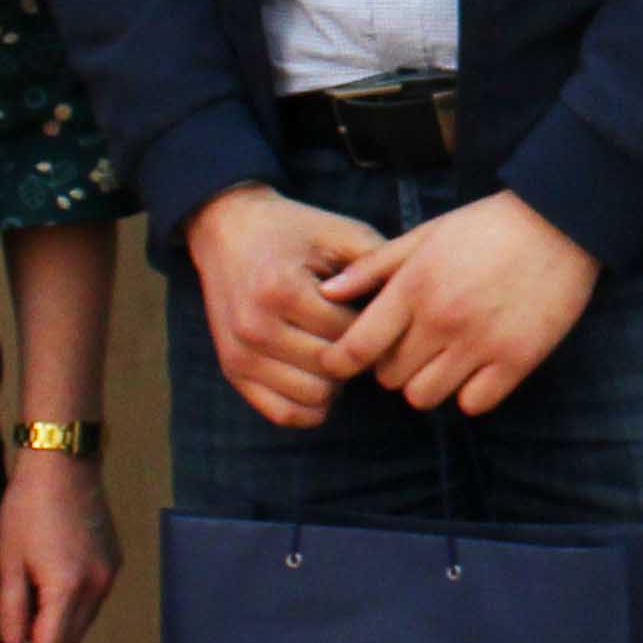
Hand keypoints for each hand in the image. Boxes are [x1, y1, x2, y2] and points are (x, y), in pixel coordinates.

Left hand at [0, 450, 118, 642]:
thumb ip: (10, 612)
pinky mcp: (114, 561)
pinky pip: (93, 601)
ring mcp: (110, 574)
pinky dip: (71, 608)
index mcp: (67, 588)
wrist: (64, 464)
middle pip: (68, 641)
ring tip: (28, 614)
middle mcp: (96, 586)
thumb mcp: (9, 562)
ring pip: (82, 623)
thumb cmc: (28, 508)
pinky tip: (49, 591)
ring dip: (57, 629)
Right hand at [187, 183, 377, 427]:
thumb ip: (378, 267)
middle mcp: (255, 327)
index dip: (376, 327)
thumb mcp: (341, 233)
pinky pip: (284, 413)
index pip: (352, 335)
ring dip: (336, 381)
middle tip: (363, 333)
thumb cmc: (294, 231)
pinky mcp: (231, 372)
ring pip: (314, 397)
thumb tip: (415, 309)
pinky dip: (310, 405)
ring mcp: (239, 354)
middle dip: (357, 353)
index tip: (381, 312)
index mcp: (282, 290)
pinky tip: (320, 376)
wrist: (227, 229)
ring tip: (339, 350)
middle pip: (333, 368)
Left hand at [332, 192, 601, 415]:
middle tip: (410, 345)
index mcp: (415, 286)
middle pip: (389, 378)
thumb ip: (375, 266)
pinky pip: (473, 403)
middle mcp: (443, 319)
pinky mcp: (518, 360)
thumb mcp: (426, 234)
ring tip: (443, 358)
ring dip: (427, 383)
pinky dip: (470, 391)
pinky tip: (478, 366)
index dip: (339, 362)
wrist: (562, 222)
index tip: (341, 363)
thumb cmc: (488, 226)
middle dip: (391, 365)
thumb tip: (327, 292)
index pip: (357, 347)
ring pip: (425, 397)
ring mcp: (481, 343)